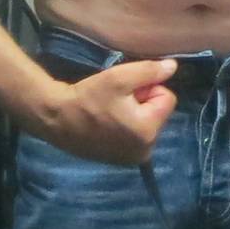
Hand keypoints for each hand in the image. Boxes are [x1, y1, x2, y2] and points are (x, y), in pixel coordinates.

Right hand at [25, 59, 180, 164]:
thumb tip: (173, 67)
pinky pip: (136, 137)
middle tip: (116, 101)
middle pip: (158, 113)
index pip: (167, 98)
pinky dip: (126, 128)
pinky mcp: (122, 161)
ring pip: (147, 124)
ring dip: (134, 115)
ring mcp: (133, 159)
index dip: (148, 89)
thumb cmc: (87, 97)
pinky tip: (107, 123)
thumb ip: (150, 71)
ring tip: (110, 112)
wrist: (56, 119)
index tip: (126, 91)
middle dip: (142, 103)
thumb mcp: (119, 77)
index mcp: (148, 130)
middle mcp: (146, 150)